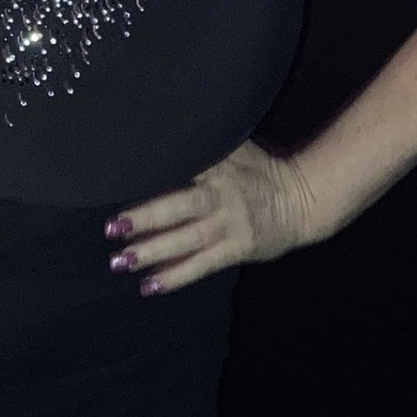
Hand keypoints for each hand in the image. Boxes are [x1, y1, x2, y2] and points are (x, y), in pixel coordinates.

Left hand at [104, 138, 313, 294]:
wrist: (304, 199)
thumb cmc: (262, 170)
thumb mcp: (236, 146)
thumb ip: (206, 143)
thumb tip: (165, 132)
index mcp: (218, 166)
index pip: (180, 166)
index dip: (150, 172)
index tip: (118, 177)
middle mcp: (220, 195)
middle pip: (178, 207)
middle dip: (143, 218)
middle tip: (111, 228)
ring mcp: (229, 224)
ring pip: (186, 240)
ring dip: (152, 251)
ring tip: (121, 261)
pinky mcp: (237, 249)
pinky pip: (202, 265)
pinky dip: (176, 276)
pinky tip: (149, 285)